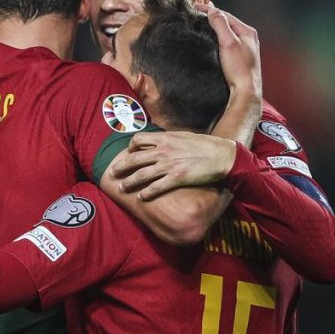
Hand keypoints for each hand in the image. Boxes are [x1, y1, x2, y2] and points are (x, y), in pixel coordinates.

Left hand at [109, 131, 237, 199]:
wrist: (221, 155)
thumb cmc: (204, 145)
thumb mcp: (183, 136)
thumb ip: (168, 139)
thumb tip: (159, 141)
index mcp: (164, 138)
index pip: (138, 140)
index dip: (130, 148)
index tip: (128, 153)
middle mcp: (163, 151)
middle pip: (134, 159)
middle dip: (121, 166)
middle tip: (112, 173)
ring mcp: (169, 165)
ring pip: (141, 174)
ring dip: (129, 182)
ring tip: (122, 187)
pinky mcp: (177, 178)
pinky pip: (156, 187)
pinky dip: (146, 193)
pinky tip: (141, 197)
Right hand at [195, 2, 261, 100]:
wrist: (245, 91)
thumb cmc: (239, 68)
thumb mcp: (228, 43)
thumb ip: (220, 24)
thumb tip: (212, 11)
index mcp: (247, 32)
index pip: (225, 15)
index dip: (209, 10)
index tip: (195, 8)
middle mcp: (248, 38)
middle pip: (227, 23)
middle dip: (212, 17)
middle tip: (196, 14)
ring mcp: (245, 49)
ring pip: (227, 32)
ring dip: (214, 28)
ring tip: (201, 25)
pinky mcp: (240, 58)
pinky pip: (227, 42)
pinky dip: (218, 38)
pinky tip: (210, 42)